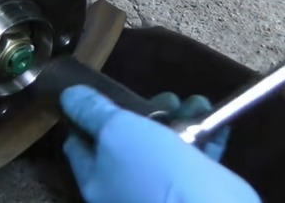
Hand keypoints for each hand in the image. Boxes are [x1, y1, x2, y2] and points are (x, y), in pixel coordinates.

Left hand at [60, 85, 260, 202]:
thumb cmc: (153, 171)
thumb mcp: (116, 133)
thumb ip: (92, 112)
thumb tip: (68, 95)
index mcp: (97, 179)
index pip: (79, 145)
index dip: (87, 116)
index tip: (103, 93)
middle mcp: (124, 189)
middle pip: (127, 142)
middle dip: (147, 112)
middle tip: (166, 98)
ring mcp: (159, 192)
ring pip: (165, 146)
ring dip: (182, 118)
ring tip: (196, 103)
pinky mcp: (192, 191)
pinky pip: (197, 156)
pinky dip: (206, 135)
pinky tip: (216, 119)